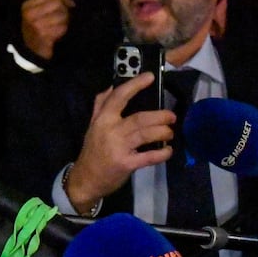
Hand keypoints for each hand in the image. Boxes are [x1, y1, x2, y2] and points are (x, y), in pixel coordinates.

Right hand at [21, 0, 73, 60]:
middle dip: (65, 9)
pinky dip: (63, 30)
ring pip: (61, 14)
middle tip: (65, 16)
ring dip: (65, 20)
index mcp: (28, 5)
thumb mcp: (40, 11)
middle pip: (57, 2)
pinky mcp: (44, 36)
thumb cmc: (37, 28)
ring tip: (62, 25)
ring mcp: (36, 25)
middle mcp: (30, 14)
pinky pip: (62, 27)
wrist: (32, 50)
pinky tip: (59, 33)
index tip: (68, 3)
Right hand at [64, 73, 174, 211]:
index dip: (135, 85)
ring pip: (146, 135)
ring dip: (163, 132)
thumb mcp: (93, 126)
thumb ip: (101, 105)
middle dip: (160, 116)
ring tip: (170, 132)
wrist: (86, 179)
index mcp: (103, 119)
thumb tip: (110, 87)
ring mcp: (119, 148)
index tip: (150, 77)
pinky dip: (162, 153)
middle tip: (171, 116)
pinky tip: (168, 150)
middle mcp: (111, 131)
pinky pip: (149, 157)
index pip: (119, 97)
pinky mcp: (126, 164)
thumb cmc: (92, 151)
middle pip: (140, 118)